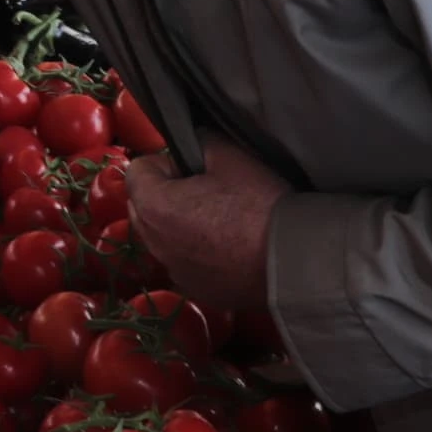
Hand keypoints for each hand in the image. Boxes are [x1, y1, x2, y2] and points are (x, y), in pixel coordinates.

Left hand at [124, 140, 289, 313]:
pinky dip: (195, 252)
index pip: (138, 170)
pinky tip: (227, 247)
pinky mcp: (196, 291)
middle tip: (206, 190)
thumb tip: (193, 142)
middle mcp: (154, 244)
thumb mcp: (232, 156)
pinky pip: (183, 262)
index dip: (166, 162)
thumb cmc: (259, 205)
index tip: (194, 167)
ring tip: (218, 219)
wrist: (294, 262)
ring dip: (178, 224)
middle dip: (165, 193)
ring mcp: (174, 271)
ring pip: (162, 237)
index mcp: (154, 207)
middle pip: (143, 205)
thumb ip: (200, 141)